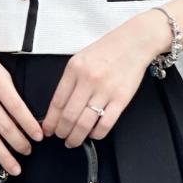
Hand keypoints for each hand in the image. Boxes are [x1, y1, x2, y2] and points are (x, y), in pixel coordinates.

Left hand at [42, 13, 169, 147]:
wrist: (134, 42)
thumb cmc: (107, 50)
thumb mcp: (81, 58)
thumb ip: (70, 80)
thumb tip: (58, 106)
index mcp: (74, 69)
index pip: (57, 102)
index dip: (51, 121)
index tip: (48, 129)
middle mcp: (88, 80)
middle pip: (69, 116)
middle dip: (62, 132)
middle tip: (61, 137)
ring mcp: (105, 90)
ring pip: (85, 123)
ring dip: (76, 137)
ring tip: (73, 141)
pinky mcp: (121, 99)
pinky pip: (106, 123)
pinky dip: (97, 133)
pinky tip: (93, 134)